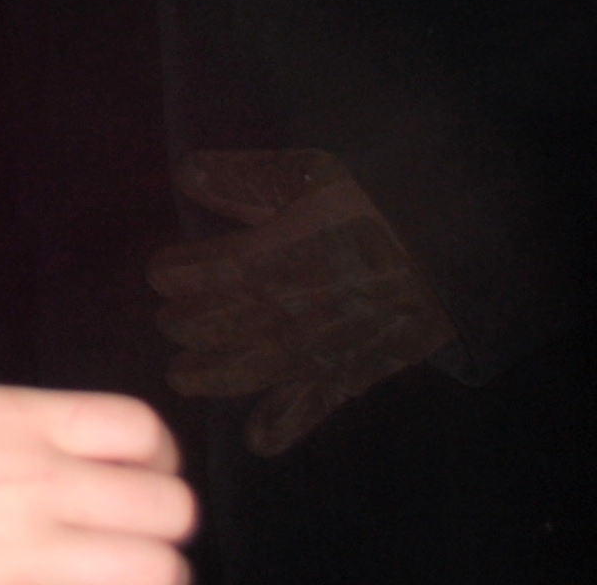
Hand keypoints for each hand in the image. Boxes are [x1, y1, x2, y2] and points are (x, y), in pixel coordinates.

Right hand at [0, 387, 190, 584]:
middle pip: (170, 506)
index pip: (141, 427)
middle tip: (134, 531)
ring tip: (118, 573)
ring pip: (157, 570)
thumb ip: (25, 429)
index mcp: (14, 420)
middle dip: (162, 523)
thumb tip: (100, 453)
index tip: (141, 472)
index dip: (159, 455)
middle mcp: (33, 482)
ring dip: (147, 574)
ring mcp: (26, 550)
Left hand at [151, 148, 452, 455]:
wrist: (452, 248)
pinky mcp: (355, 371)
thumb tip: (186, 176)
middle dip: (185, 326)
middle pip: (215, 326)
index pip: (199, 274)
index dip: (173, 275)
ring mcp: (318, 346)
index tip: (163, 275)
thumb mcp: (306, 173)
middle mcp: (286, 309)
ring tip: (184, 377)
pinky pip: (315, 405)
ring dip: (210, 377)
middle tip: (170, 323)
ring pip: (251, 370)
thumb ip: (243, 178)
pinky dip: (284, 425)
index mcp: (269, 257)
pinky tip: (258, 441)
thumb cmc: (375, 201)